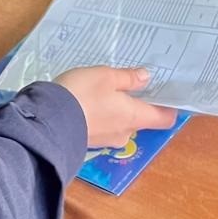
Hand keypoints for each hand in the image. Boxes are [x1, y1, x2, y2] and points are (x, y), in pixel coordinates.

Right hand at [55, 66, 179, 147]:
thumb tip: (147, 78)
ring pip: (120, 123)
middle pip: (141, 119)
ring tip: (102, 91)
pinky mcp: (89, 141)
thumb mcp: (106, 76)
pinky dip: (100, 116)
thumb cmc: (83, 94)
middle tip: (128, 84)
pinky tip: (87, 102)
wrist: (47, 121)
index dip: (169, 106)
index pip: (165, 119)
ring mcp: (106, 140)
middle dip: (136, 104)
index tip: (167, 92)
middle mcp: (125, 132)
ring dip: (116, 109)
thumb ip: (128, 78)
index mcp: (135, 116)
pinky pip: (102, 127)